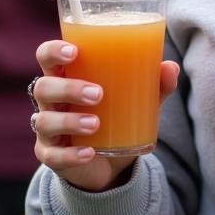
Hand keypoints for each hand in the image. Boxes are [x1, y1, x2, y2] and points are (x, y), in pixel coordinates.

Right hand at [31, 39, 180, 192]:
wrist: (111, 162)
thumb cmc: (118, 115)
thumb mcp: (138, 99)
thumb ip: (154, 84)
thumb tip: (170, 67)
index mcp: (67, 77)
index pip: (47, 57)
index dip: (53, 51)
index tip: (74, 52)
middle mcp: (52, 101)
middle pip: (44, 87)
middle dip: (68, 88)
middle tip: (98, 93)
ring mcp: (49, 130)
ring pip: (45, 121)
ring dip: (70, 121)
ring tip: (96, 123)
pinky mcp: (52, 156)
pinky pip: (52, 156)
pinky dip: (70, 154)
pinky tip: (89, 152)